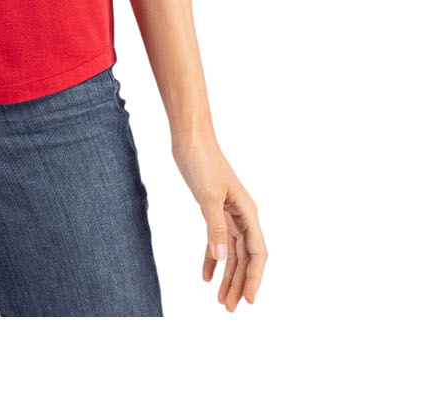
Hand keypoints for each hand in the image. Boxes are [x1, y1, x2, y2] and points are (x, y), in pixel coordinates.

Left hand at [172, 137, 266, 310]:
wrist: (190, 139)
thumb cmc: (202, 162)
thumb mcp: (208, 197)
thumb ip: (214, 228)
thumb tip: (222, 258)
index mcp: (247, 212)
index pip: (257, 252)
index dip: (255, 277)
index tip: (248, 300)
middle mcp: (242, 215)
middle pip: (245, 257)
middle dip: (240, 283)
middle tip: (230, 308)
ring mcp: (229, 213)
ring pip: (232, 252)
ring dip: (228, 276)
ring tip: (220, 300)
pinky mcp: (214, 210)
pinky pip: (217, 240)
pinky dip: (212, 258)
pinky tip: (205, 276)